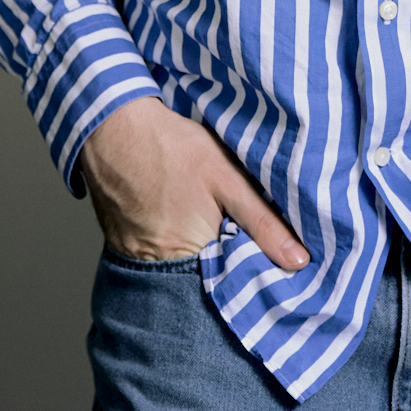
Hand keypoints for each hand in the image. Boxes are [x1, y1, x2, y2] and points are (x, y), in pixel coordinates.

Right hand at [77, 97, 309, 270]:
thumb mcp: (227, 177)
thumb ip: (263, 222)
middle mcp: (162, 268)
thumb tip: (299, 261)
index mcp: (195, 256)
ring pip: (181, 270)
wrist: (112, 128)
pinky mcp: (121, 247)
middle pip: (207, 280)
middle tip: (238, 236)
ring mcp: (136, 260)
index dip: (255, 272)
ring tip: (207, 225)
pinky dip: (171, 247)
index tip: (273, 264)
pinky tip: (178, 220)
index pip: (235, 283)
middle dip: (227, 266)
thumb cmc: (171, 148)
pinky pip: (155, 259)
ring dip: (199, 256)